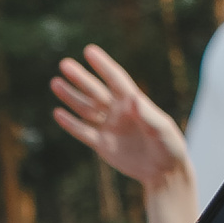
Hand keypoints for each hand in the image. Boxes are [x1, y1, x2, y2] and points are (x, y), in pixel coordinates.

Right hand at [49, 45, 191, 190]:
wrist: (164, 171)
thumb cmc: (169, 146)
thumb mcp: (162, 130)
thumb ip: (148, 115)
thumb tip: (134, 98)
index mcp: (133, 102)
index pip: (115, 79)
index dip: (103, 65)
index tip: (89, 51)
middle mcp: (118, 111)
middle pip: (96, 91)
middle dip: (80, 78)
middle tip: (64, 64)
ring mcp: (109, 127)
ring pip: (86, 108)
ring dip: (71, 96)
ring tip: (55, 82)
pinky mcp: (102, 144)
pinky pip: (84, 132)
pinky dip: (71, 123)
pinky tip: (58, 113)